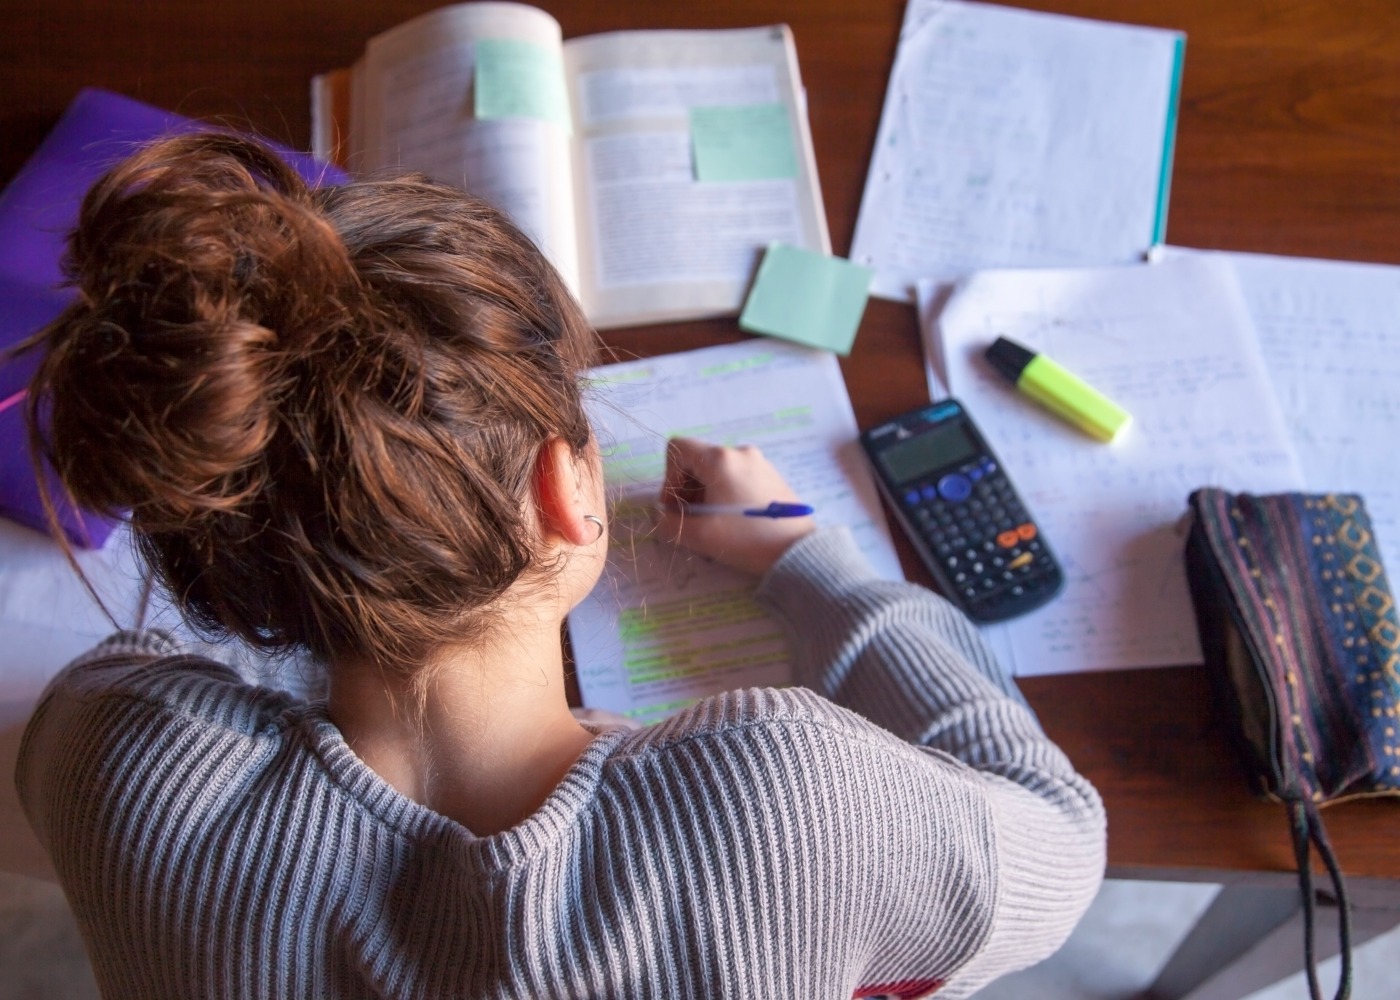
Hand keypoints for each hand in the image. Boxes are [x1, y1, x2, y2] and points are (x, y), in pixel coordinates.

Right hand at [657, 437, 815, 576]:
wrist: (798, 551)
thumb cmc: (747, 540)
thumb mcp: (701, 536)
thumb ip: (670, 524)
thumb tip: (663, 517)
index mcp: (720, 459)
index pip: (678, 448)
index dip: (668, 477)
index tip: (676, 506)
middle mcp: (740, 452)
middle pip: (697, 460)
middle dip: (686, 488)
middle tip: (690, 519)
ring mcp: (759, 462)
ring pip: (717, 469)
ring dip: (704, 492)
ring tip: (711, 523)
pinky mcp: (771, 476)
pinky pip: (736, 476)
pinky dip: (724, 493)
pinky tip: (732, 521)